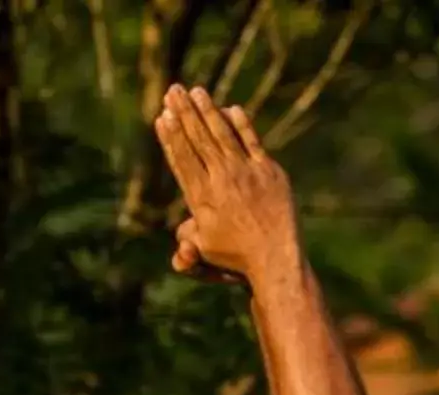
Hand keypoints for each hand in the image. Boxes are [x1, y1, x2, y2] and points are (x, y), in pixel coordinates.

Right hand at [154, 83, 296, 286]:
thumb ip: (187, 234)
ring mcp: (247, 173)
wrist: (276, 259)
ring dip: (207, 110)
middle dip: (183, 112)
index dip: (171, 136)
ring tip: (195, 91)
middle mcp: (222, 180)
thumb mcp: (205, 248)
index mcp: (202, 197)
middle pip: (198, 139)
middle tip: (173, 91)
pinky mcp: (269, 171)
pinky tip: (230, 108)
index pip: (182, 159)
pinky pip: (253, 141)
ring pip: (222, 134)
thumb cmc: (237, 258)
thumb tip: (180, 231)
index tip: (161, 117)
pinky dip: (241, 124)